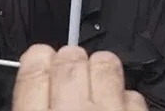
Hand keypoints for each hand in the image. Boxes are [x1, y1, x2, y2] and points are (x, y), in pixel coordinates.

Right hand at [12, 45, 146, 110]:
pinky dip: (125, 99)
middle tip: (68, 69)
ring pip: (106, 65)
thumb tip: (33, 86)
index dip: (36, 58)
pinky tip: (117, 108)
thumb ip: (31, 105)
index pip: (34, 70)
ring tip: (95, 81)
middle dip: (69, 59)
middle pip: (70, 60)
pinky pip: (134, 95)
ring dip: (99, 68)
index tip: (39, 58)